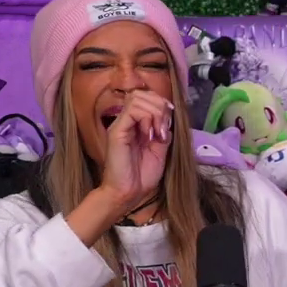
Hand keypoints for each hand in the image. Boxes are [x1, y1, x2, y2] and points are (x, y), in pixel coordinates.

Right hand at [98, 89, 173, 211]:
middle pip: (143, 94)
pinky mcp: (116, 131)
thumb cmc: (142, 175)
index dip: (163, 104)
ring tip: (157, 134)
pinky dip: (147, 119)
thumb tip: (168, 118)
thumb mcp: (161, 149)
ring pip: (138, 98)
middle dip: (160, 107)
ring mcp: (120, 125)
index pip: (148, 97)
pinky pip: (132, 111)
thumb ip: (163, 132)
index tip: (169, 122)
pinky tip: (149, 136)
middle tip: (163, 129)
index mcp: (137, 124)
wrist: (128, 193)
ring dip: (155, 113)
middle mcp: (127, 121)